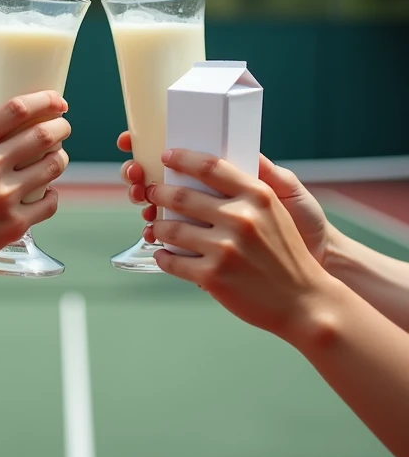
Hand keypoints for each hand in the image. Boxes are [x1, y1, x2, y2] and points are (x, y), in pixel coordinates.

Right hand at [0, 90, 70, 282]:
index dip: (44, 100)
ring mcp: (2, 197)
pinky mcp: (13, 225)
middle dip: (60, 127)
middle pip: (43, 134)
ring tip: (57, 157)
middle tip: (63, 126)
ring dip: (60, 158)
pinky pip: (50, 202)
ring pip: (52, 166)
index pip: (15, 109)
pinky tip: (46, 192)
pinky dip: (52, 194)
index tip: (57, 100)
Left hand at [119, 130, 335, 260]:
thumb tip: (207, 173)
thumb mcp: (275, 211)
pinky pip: (173, 261)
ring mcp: (225, 249)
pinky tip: (163, 254)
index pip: (210, 166)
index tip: (167, 156)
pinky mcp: (213, 277)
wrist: (304, 300)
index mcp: (257, 196)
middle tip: (152, 192)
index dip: (183, 158)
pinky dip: (163, 256)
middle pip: (183, 196)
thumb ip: (246, 191)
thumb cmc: (286, 253)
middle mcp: (240, 218)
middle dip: (160, 193)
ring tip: (155, 226)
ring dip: (158, 226)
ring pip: (172, 229)